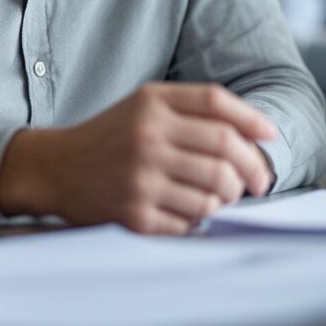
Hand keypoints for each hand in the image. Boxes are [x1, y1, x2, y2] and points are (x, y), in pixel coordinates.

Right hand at [0, 82, 277, 234]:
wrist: (56, 169)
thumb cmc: (111, 136)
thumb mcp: (146, 104)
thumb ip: (197, 107)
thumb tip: (262, 130)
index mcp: (152, 105)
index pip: (217, 105)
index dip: (253, 120)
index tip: (270, 139)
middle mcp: (147, 138)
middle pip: (224, 151)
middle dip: (251, 169)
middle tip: (257, 181)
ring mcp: (141, 178)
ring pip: (215, 191)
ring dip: (228, 197)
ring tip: (220, 195)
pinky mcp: (135, 214)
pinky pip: (191, 221)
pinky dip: (200, 218)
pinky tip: (191, 209)